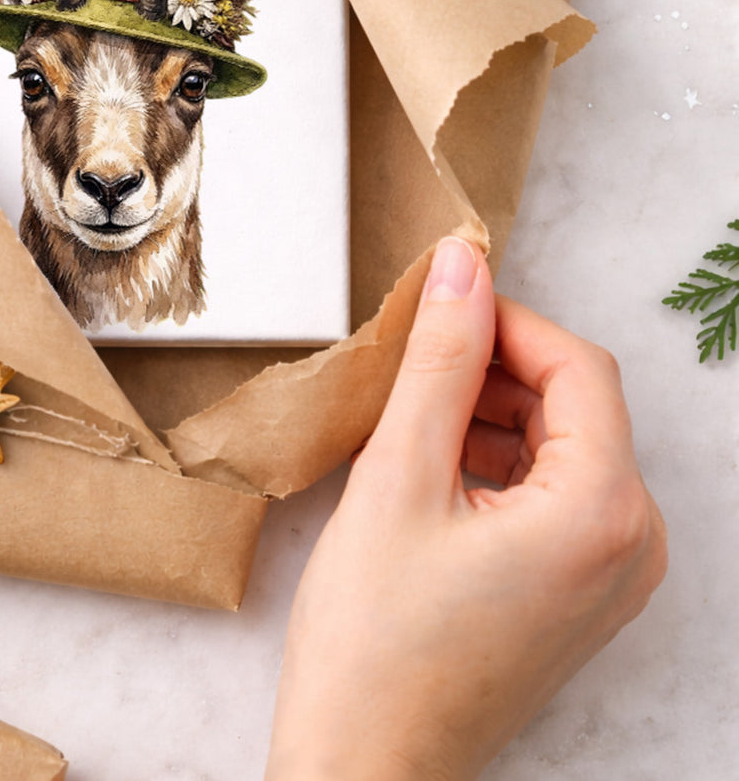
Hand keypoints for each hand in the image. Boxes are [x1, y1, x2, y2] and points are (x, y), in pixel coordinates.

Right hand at [266, 236, 667, 780]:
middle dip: (492, 371)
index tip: (434, 307)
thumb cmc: (374, 639)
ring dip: (488, 416)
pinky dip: (495, 465)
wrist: (365, 765)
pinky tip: (427, 472)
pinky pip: (553, 496)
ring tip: (406, 424)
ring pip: (560, 447)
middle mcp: (633, 546)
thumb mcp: (398, 477)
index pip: (577, 366)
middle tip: (406, 370)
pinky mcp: (580, 594)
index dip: (504, 322)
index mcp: (603, 513)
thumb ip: (438, 361)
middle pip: (574, 405)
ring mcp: (612, 577)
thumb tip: (462, 267)